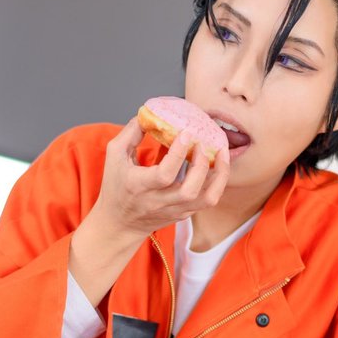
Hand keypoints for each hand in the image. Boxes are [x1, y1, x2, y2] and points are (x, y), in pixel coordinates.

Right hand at [90, 117, 230, 240]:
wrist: (120, 223)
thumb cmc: (116, 186)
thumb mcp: (114, 155)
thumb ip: (131, 133)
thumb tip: (151, 113)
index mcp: (139, 186)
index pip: (164, 174)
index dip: (177, 153)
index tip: (186, 133)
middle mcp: (158, 202)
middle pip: (189, 190)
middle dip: (202, 164)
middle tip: (202, 144)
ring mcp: (174, 210)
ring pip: (206, 199)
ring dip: (219, 175)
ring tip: (222, 153)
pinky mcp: (184, 214)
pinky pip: (208, 200)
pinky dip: (218, 182)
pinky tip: (219, 164)